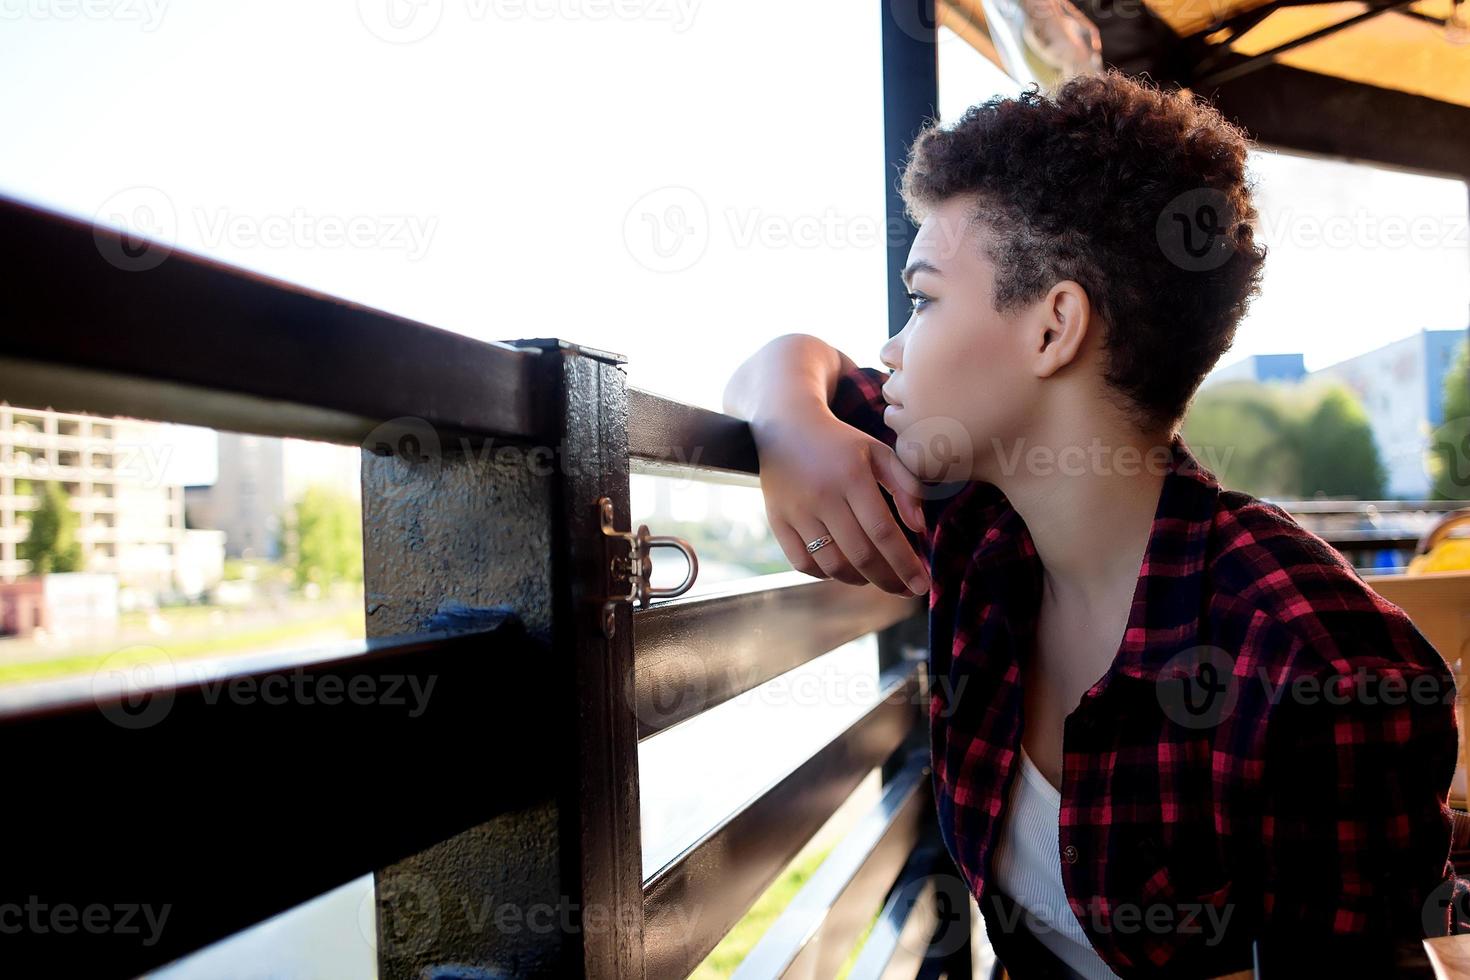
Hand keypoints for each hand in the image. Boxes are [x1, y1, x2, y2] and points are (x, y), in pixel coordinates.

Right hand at [751, 407, 930, 596]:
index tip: (922, 584)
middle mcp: (822, 496)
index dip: (905, 563)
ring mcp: (796, 511)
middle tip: (906, 589)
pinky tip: (843, 569)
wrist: (786, 427)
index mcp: (852, 477)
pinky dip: (827, 574)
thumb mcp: (879, 453)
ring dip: (860, 580)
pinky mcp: (777, 521)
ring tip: (876, 576)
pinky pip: (803, 563)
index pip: (883, 532)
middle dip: (889, 580)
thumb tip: (919, 528)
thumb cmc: (841, 443)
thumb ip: (906, 486)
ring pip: (833, 564)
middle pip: (860, 554)